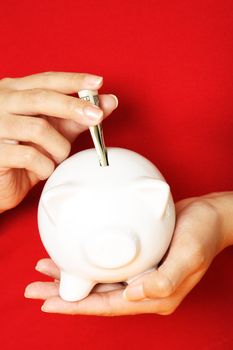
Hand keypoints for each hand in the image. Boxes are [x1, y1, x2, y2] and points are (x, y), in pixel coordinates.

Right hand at [0, 72, 117, 211]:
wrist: (0, 183)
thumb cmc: (26, 153)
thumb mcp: (54, 132)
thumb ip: (77, 116)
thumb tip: (108, 101)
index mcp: (15, 92)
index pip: (46, 80)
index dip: (73, 80)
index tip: (97, 83)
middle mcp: (1, 103)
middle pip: (41, 98)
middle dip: (74, 107)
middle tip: (97, 117)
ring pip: (38, 129)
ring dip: (59, 147)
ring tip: (59, 157)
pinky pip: (29, 156)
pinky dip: (46, 166)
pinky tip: (44, 170)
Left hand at [24, 192, 231, 315]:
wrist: (209, 215)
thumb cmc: (203, 234)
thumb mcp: (190, 256)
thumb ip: (165, 280)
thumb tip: (133, 294)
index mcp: (154, 295)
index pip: (108, 306)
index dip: (77, 307)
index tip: (49, 303)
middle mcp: (143, 287)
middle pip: (96, 295)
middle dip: (64, 294)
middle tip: (35, 287)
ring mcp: (139, 272)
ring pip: (97, 279)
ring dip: (71, 276)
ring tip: (45, 270)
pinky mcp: (137, 257)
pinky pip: (106, 263)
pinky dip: (86, 260)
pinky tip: (73, 255)